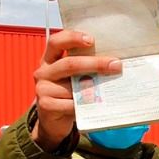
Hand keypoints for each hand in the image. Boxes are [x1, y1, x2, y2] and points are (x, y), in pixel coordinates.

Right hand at [32, 29, 121, 151]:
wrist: (53, 120)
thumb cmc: (67, 94)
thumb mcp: (72, 77)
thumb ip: (84, 68)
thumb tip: (113, 62)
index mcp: (49, 59)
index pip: (56, 42)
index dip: (72, 38)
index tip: (91, 40)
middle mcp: (43, 72)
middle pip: (69, 64)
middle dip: (95, 63)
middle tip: (115, 65)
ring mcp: (42, 89)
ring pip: (72, 86)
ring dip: (93, 87)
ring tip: (111, 87)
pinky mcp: (46, 105)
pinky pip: (70, 104)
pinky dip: (85, 104)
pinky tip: (96, 104)